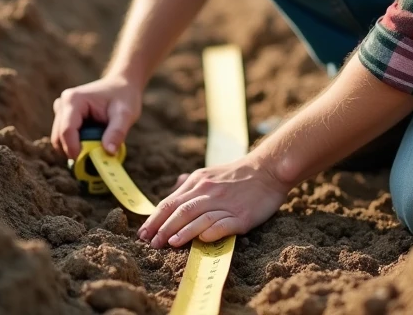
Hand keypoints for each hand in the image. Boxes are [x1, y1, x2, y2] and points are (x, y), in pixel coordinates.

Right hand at [50, 74, 141, 158]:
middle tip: (94, 157)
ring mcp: (61, 111)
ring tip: (97, 145)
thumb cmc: (124, 97)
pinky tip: (93, 140)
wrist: (122, 86)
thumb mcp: (125, 114)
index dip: (73, 149)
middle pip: (59, 138)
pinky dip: (76, 145)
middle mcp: (63, 104)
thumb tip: (109, 152)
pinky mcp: (64, 119)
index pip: (66, 130)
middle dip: (74, 151)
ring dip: (75, 149)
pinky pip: (64, 139)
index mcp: (74, 100)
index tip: (86, 161)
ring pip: (59, 140)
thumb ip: (117, 132)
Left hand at [137, 156, 291, 247]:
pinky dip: (210, 232)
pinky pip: (223, 224)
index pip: (170, 202)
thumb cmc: (239, 174)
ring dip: (182, 231)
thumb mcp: (211, 173)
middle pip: (180, 211)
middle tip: (151, 244)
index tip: (143, 234)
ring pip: (198, 217)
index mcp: (198, 181)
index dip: (155, 219)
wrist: (269, 169)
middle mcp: (208, 191)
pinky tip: (201, 241)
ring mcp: (225, 204)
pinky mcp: (241, 216)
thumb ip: (192, 183)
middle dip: (163, 228)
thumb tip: (175, 188)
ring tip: (169, 244)